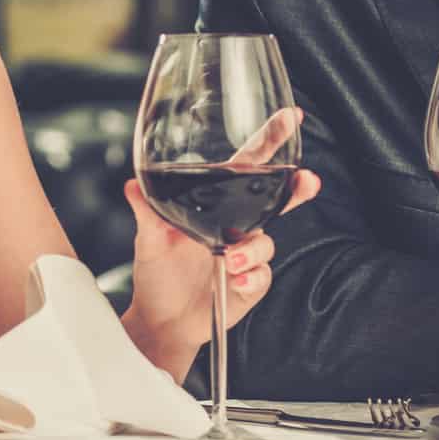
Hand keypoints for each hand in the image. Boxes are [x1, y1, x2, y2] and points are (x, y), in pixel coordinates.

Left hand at [120, 108, 320, 380]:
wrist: (162, 321)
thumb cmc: (157, 274)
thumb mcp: (149, 238)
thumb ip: (146, 211)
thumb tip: (131, 185)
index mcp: (217, 205)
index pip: (250, 166)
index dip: (271, 141)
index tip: (290, 118)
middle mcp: (238, 226)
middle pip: (277, 199)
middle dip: (296, 189)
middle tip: (307, 181)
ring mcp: (246, 255)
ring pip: (266, 241)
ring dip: (252, 250)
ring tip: (229, 262)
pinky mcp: (250, 284)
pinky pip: (263, 276)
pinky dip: (251, 278)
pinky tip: (235, 282)